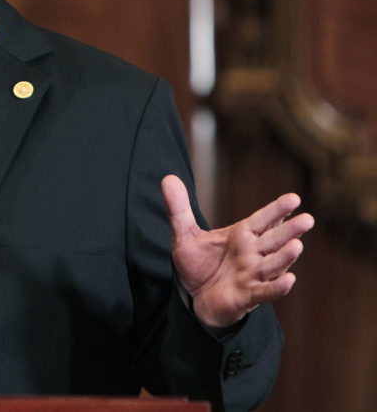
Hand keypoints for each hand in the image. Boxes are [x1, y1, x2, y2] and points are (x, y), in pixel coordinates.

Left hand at [161, 175, 313, 329]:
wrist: (194, 297)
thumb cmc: (199, 264)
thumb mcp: (185, 235)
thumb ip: (179, 209)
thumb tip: (168, 178)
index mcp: (242, 236)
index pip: (262, 220)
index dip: (276, 210)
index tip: (294, 198)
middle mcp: (252, 254)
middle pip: (274, 240)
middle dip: (290, 230)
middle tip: (308, 219)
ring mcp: (252, 275)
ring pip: (273, 265)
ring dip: (285, 257)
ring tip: (297, 245)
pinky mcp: (248, 296)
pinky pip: (265, 291)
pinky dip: (277, 287)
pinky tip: (289, 280)